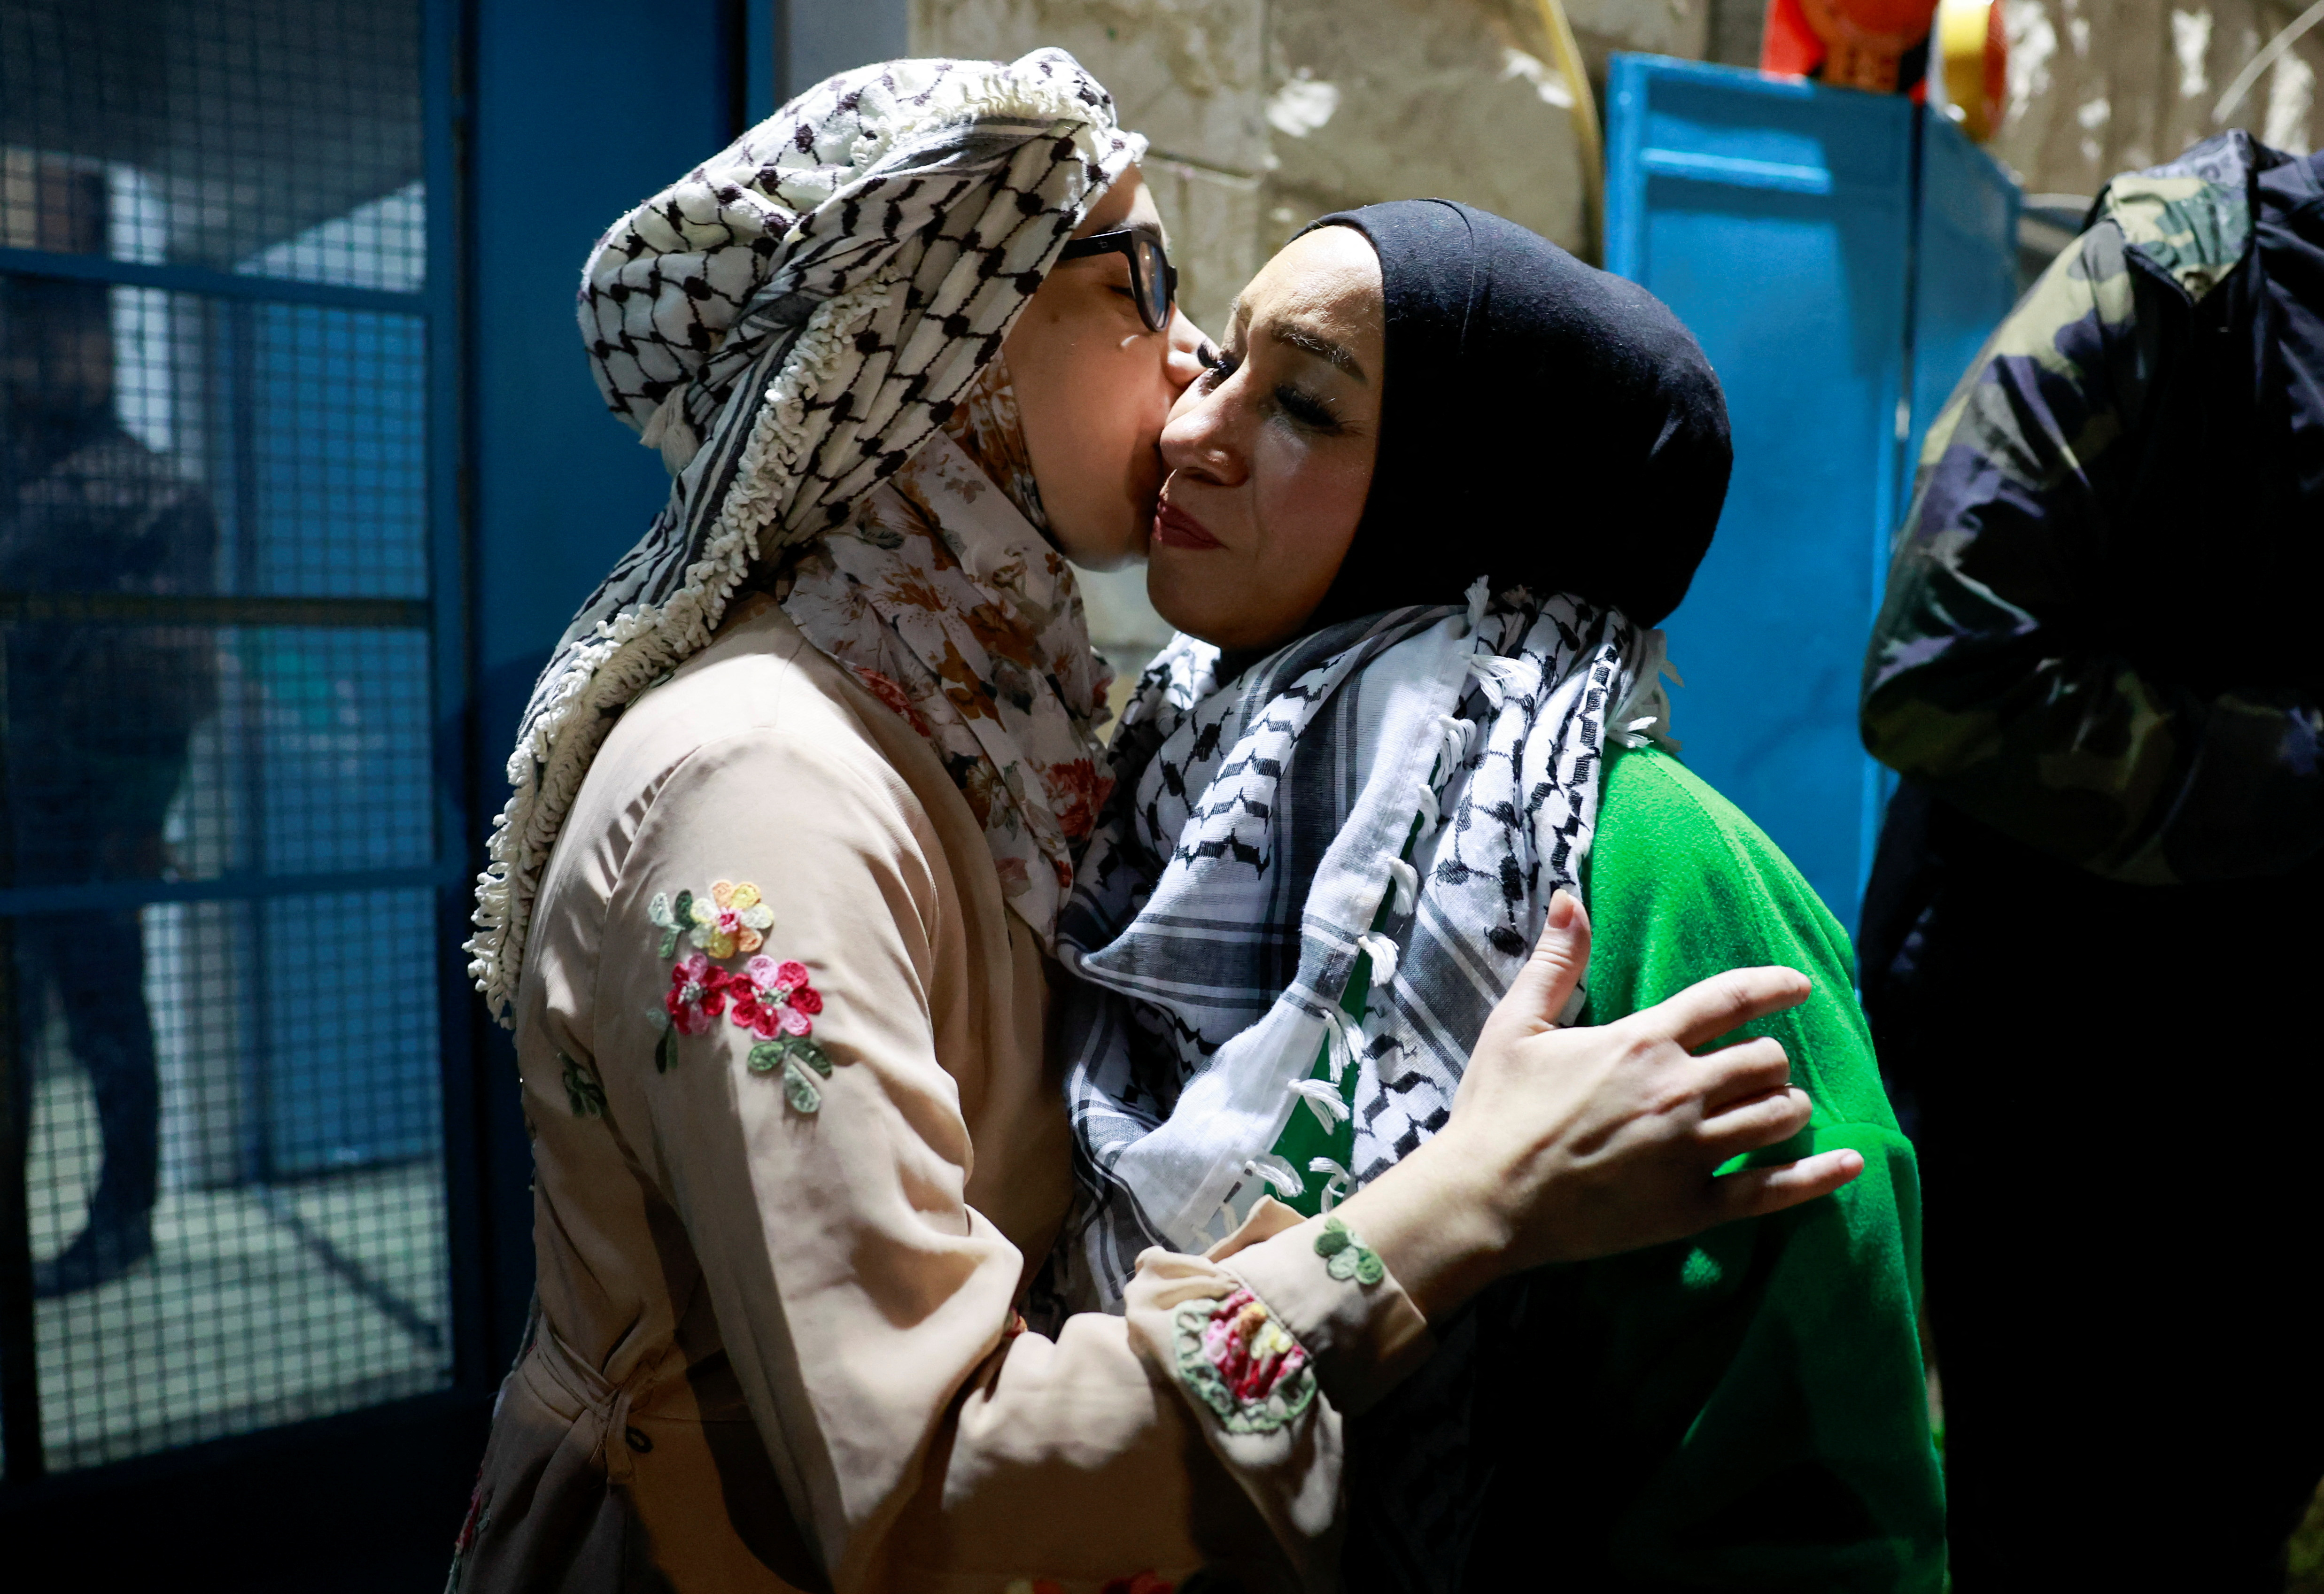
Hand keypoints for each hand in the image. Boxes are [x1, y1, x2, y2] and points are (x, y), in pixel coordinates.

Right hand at [1336, 890, 1862, 1320]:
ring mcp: (1688, 1152)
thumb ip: (1555, 962)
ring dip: (1785, 1106)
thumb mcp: (1515, 1025)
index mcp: (1641, 1041)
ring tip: (1774, 1108)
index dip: (1773, 987)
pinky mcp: (1690, 1208)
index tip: (1800, 985)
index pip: (1730, 1000)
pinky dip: (1818, 1177)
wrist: (1483, 1201)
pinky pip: (1773, 1190)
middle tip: (1753, 1068)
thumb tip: (1569, 898)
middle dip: (1768, 1059)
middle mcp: (1677, 1091)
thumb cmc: (1495, 1111)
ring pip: (1778, 1117)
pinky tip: (1849, 1164)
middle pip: (1766, 1060)